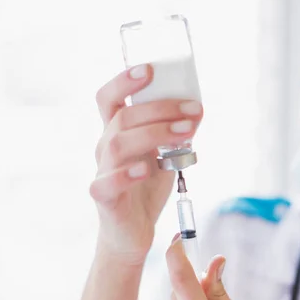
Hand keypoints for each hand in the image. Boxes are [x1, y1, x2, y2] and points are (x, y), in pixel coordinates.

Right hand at [89, 65, 202, 263]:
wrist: (133, 231)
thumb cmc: (146, 187)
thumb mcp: (165, 156)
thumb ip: (175, 134)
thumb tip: (196, 110)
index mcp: (117, 132)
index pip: (110, 98)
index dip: (124, 81)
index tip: (150, 69)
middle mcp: (105, 147)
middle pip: (123, 118)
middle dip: (159, 109)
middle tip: (192, 110)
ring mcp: (102, 171)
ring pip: (117, 144)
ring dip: (154, 133)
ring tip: (184, 132)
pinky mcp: (104, 198)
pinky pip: (107, 182)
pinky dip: (126, 173)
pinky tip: (146, 169)